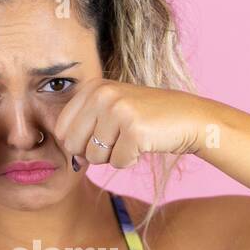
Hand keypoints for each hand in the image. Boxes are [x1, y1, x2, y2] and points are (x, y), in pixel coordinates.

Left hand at [50, 79, 207, 168]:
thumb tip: (69, 158)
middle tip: (117, 139)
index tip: (101, 136)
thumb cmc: (146, 119)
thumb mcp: (110, 110)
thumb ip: (83, 126)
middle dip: (93, 152)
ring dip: (113, 156)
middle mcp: (102, 94)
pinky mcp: (134, 130)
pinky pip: (117, 162)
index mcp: (92, 87)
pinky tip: (145, 143)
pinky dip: (130, 160)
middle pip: (73, 145)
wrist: (188, 118)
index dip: (78, 142)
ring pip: (94, 157)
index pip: (61, 129)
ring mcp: (118, 110)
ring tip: (132, 138)